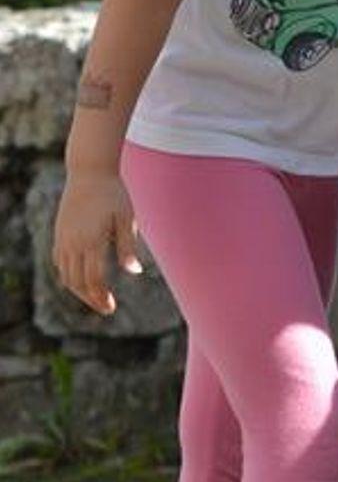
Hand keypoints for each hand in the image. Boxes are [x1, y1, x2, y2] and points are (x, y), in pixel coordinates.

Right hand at [53, 169, 141, 315]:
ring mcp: (63, 239)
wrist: (89, 173)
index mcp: (91, 241)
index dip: (101, 297)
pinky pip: (59, 263)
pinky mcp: (59, 234)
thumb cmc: (114, 194)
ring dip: (79, 290)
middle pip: (77, 282)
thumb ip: (128, 246)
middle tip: (106, 308)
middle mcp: (72, 243)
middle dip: (91, 299)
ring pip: (65, 275)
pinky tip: (81, 279)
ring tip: (96, 296)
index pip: (93, 279)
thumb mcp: (126, 218)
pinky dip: (69, 276)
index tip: (111, 308)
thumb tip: (134, 272)